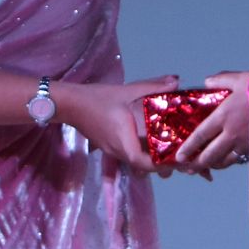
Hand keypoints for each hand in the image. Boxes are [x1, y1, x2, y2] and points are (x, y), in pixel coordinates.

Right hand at [57, 75, 175, 168]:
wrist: (70, 103)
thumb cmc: (98, 98)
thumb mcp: (127, 91)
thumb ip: (152, 87)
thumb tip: (176, 81)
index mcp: (123, 141)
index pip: (142, 162)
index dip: (160, 164)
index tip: (177, 158)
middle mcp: (118, 150)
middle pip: (142, 167)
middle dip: (160, 165)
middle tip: (178, 156)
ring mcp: (112, 150)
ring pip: (135, 162)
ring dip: (151, 161)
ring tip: (169, 151)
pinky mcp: (109, 146)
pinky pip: (129, 155)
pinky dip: (142, 153)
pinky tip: (152, 143)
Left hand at [171, 70, 248, 176]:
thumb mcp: (241, 79)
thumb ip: (221, 80)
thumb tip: (207, 82)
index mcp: (223, 116)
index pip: (200, 136)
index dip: (188, 148)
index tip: (179, 156)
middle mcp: (231, 134)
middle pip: (209, 155)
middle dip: (196, 164)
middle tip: (187, 168)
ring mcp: (245, 144)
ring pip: (224, 162)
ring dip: (213, 165)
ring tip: (206, 167)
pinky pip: (239, 159)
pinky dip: (230, 161)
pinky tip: (227, 160)